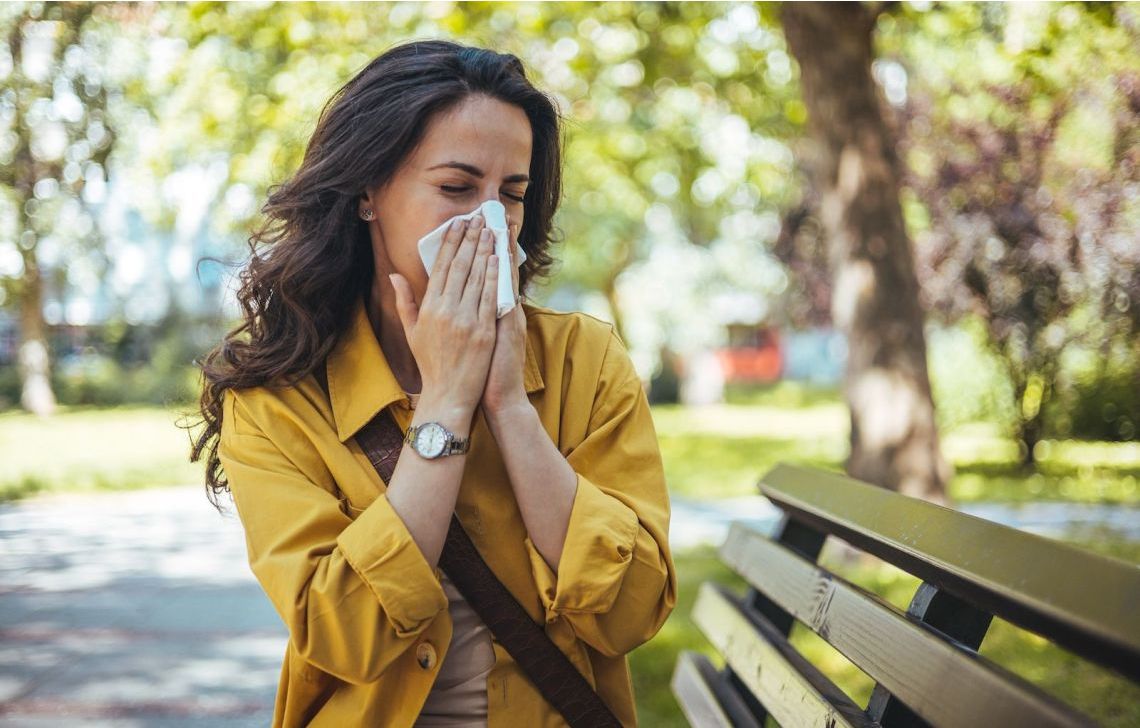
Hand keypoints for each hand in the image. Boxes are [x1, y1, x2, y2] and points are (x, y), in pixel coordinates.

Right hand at [389, 214, 499, 414]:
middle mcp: (446, 311)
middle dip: (468, 240)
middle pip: (459, 267)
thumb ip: (405, 301)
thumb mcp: (411, 332)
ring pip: (476, 278)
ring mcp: (466, 321)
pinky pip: (491, 298)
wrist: (448, 395)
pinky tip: (499, 259)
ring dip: (484, 251)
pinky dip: (495, 277)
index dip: (449, 243)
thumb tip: (394, 276)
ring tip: (490, 231)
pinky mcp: (484, 332)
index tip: (457, 224)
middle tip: (477, 219)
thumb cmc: (430, 365)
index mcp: (428, 309)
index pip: (440, 267)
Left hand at [481, 219, 528, 415]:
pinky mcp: (510, 327)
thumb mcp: (479, 340)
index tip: (483, 227)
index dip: (486, 251)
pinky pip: (507, 297)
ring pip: (505, 278)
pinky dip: (505, 277)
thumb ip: (472, 316)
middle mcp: (504, 310)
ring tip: (500, 226)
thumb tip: (460, 298)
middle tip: (492, 215)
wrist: (500, 397)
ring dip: (503, 252)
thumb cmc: (485, 371)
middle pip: (499, 269)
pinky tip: (502, 259)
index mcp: (494, 312)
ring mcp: (509, 317)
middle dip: (495, 242)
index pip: (490, 274)